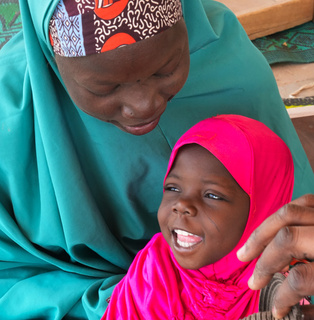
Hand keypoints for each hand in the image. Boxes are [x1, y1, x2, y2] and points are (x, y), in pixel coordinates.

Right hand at [237, 194, 313, 318]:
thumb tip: (291, 313)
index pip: (300, 278)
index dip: (283, 297)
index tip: (278, 310)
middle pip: (286, 239)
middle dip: (263, 260)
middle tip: (253, 279)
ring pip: (287, 213)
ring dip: (262, 233)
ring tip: (247, 250)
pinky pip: (301, 201)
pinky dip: (281, 215)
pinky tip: (271, 227)